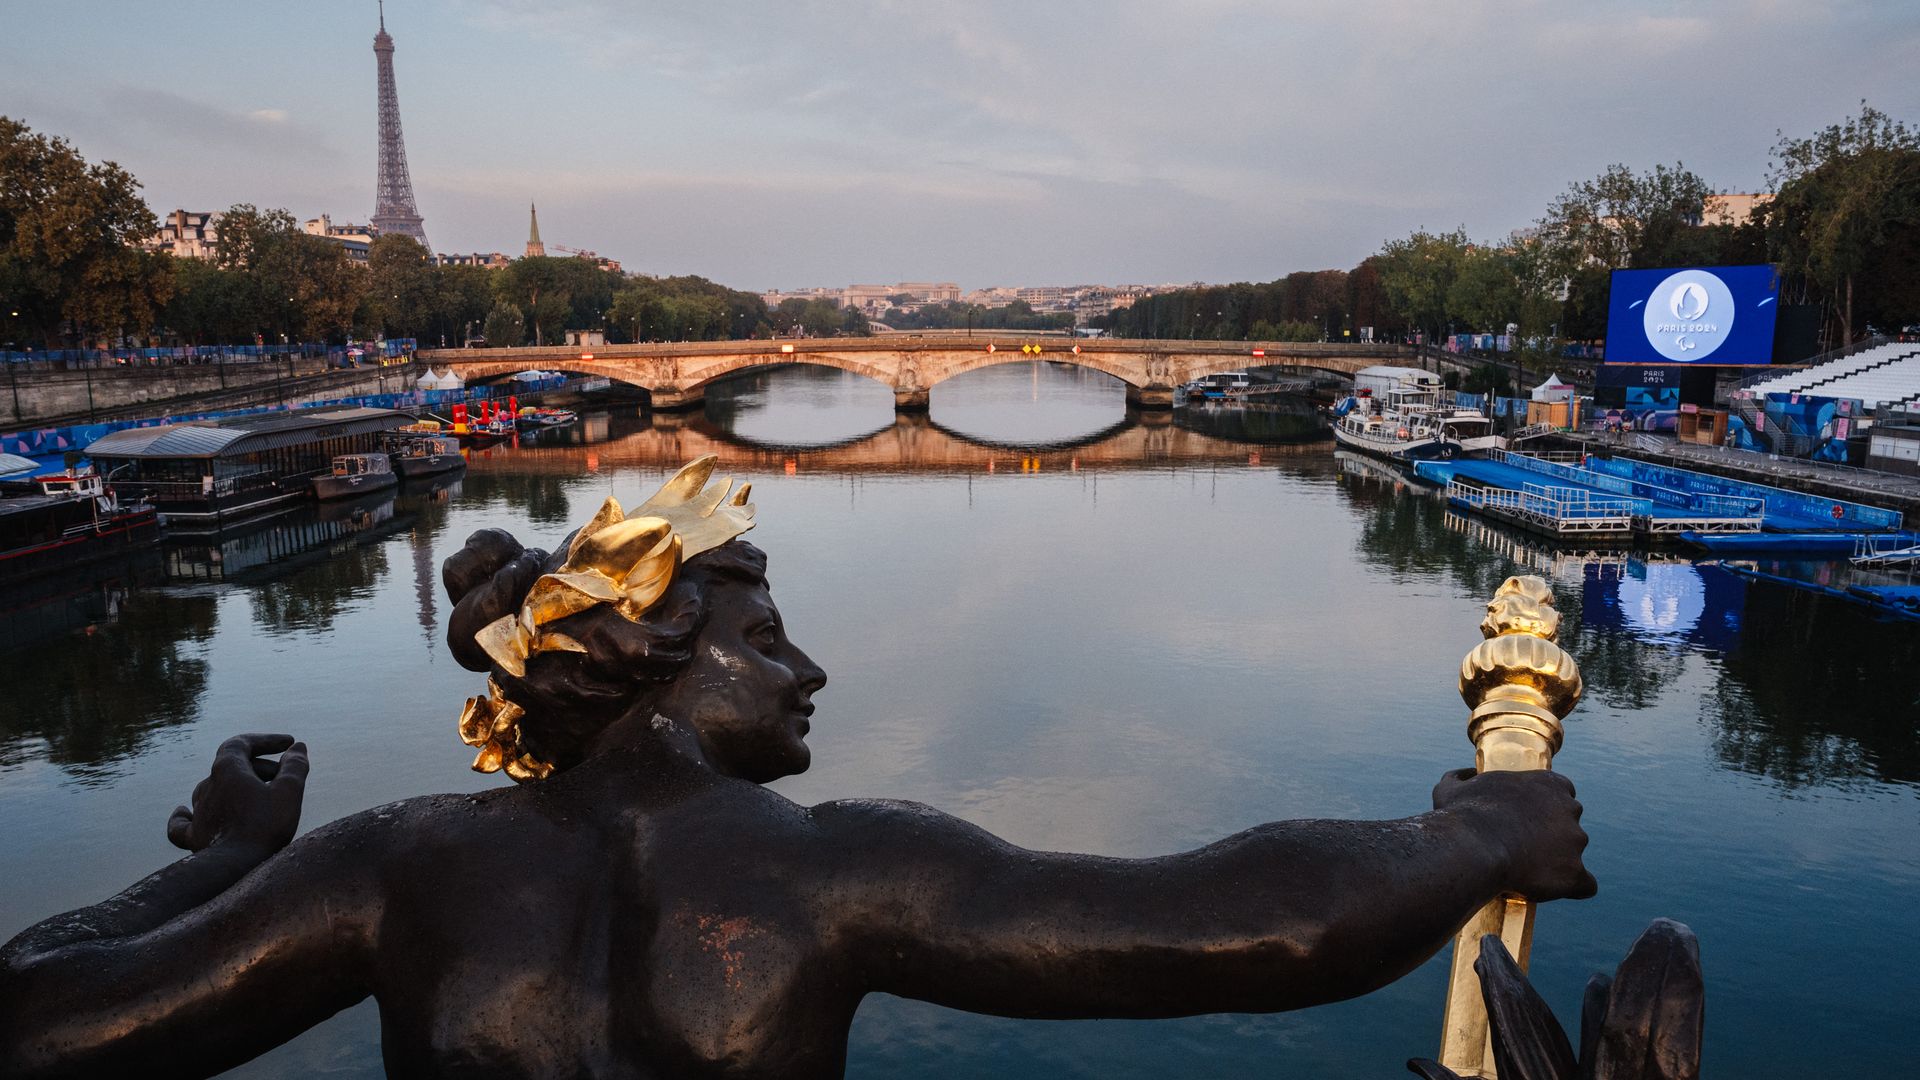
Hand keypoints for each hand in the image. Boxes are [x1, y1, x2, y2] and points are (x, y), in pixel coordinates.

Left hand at [166, 734, 308, 855]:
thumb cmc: (264, 827)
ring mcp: (198, 811)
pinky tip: (184, 811)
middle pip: (233, 766)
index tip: (287, 743)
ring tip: (260, 798)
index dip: (265, 740)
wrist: (234, 868)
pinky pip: (184, 821)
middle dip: (261, 767)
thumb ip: (294, 766)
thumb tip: (297, 749)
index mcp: (226, 770)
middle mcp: (207, 786)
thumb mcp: (289, 792)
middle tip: (286, 779)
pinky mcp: (193, 836)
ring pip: (215, 789)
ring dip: (238, 788)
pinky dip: (187, 813)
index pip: (241, 743)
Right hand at [1432, 767, 1595, 902]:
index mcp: (1549, 783)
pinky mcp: (1575, 873)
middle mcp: (1570, 808)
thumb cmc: (1461, 815)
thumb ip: (1461, 778)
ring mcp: (1576, 841)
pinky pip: (1584, 885)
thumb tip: (1464, 775)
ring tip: (1527, 872)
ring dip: (1556, 862)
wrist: (1472, 848)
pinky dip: (1572, 888)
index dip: (1544, 809)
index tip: (1526, 821)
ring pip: (1574, 855)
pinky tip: (1551, 889)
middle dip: (1553, 835)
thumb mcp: (1452, 788)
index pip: (1561, 793)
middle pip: (1569, 824)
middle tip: (1523, 848)